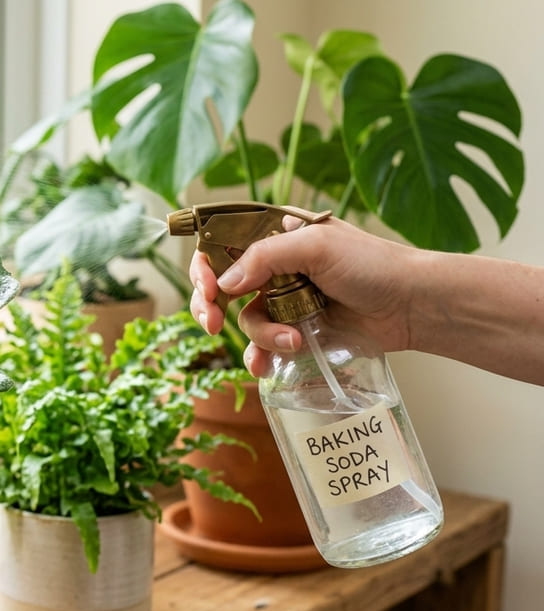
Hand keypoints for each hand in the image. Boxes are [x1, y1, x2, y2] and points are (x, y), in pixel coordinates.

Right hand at [189, 215, 417, 375]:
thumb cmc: (373, 265)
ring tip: (293, 341)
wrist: (412, 306)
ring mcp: (284, 303)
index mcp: (276, 238)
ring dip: (260, 335)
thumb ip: (265, 257)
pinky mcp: (296, 333)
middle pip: (220, 287)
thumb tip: (224, 285)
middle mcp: (274, 269)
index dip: (205, 267)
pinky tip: (268, 364)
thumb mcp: (317, 246)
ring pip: (244, 322)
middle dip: (210, 307)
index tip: (210, 289)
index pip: (221, 245)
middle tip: (214, 323)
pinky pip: (262, 348)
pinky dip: (261, 357)